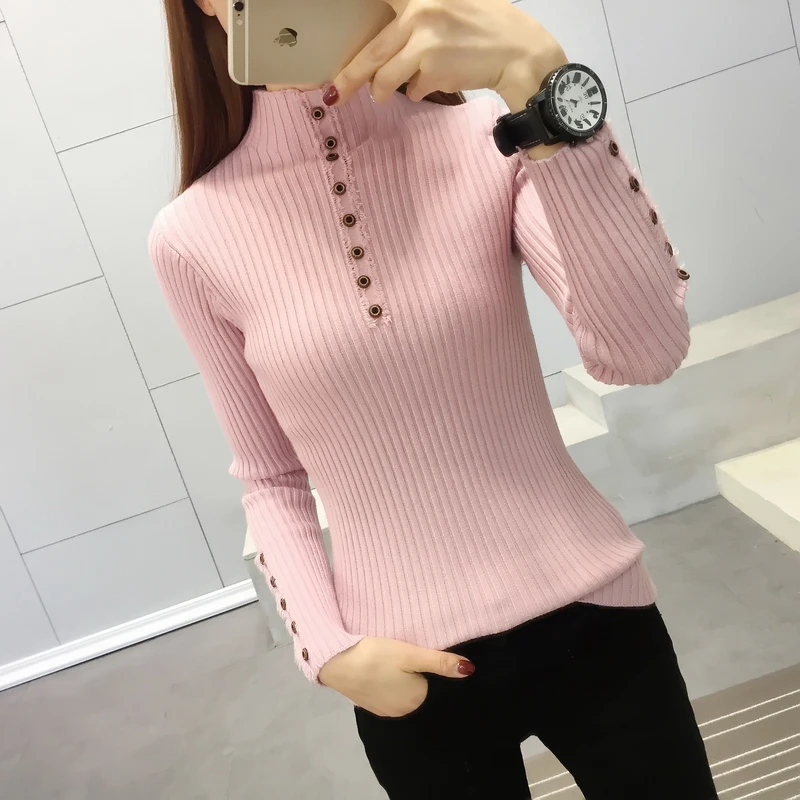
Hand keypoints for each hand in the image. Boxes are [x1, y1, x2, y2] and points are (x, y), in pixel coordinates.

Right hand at [319, 636, 474, 717]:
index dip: (435, 672)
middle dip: (421, 677)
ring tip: (399, 662)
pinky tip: (384, 670)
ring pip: (404, 693)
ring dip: (404, 681)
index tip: (428, 658)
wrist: (334, 661)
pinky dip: (390, 684)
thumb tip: (471, 670)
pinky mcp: (370, 705)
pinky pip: (389, 695)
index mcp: (417, 702)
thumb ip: (440, 662)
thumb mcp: (410, 654)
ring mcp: (384, 711)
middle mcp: (403, 713)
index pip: (436, 688)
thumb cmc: (375, 656)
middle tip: (412, 656)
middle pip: (420, 692)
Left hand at [327, 0, 566, 112]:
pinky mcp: (433, 68)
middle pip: (370, 52)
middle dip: (348, 78)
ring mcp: (424, 41)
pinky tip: (438, 80)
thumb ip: (416, 17)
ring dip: (384, 90)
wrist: (519, 51)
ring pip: (386, 77)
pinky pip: (413, 89)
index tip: (330, 49)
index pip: (377, 1)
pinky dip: (420, 91)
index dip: (354, 35)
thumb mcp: (449, 5)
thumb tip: (384, 43)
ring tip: (384, 94)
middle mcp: (418, 11)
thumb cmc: (485, 27)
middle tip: (335, 93)